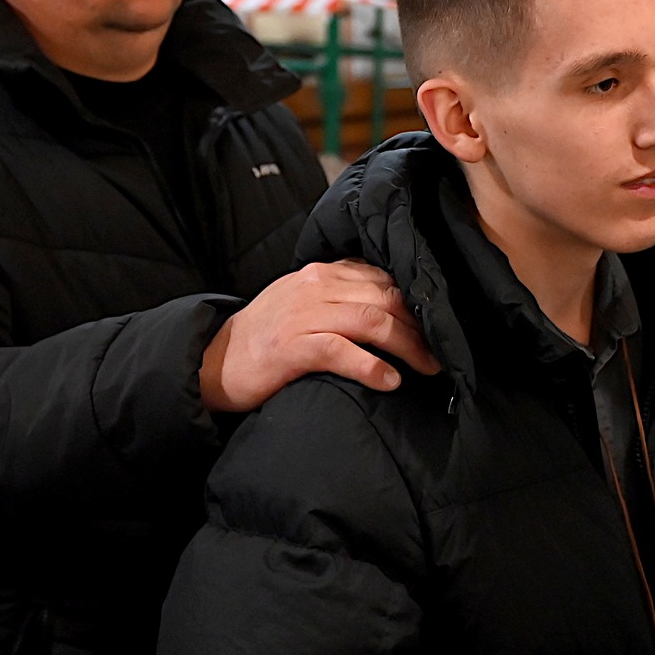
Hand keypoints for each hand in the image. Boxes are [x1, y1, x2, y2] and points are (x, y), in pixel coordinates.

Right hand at [200, 261, 440, 411]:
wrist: (212, 361)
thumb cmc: (265, 338)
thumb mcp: (303, 304)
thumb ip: (341, 298)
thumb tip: (392, 310)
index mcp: (322, 273)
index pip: (383, 278)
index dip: (417, 302)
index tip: (439, 325)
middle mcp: (315, 286)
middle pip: (386, 298)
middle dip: (421, 326)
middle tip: (442, 353)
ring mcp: (303, 315)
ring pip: (371, 322)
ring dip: (408, 346)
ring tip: (429, 368)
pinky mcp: (291, 347)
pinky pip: (341, 351)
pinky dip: (371, 366)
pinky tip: (390, 380)